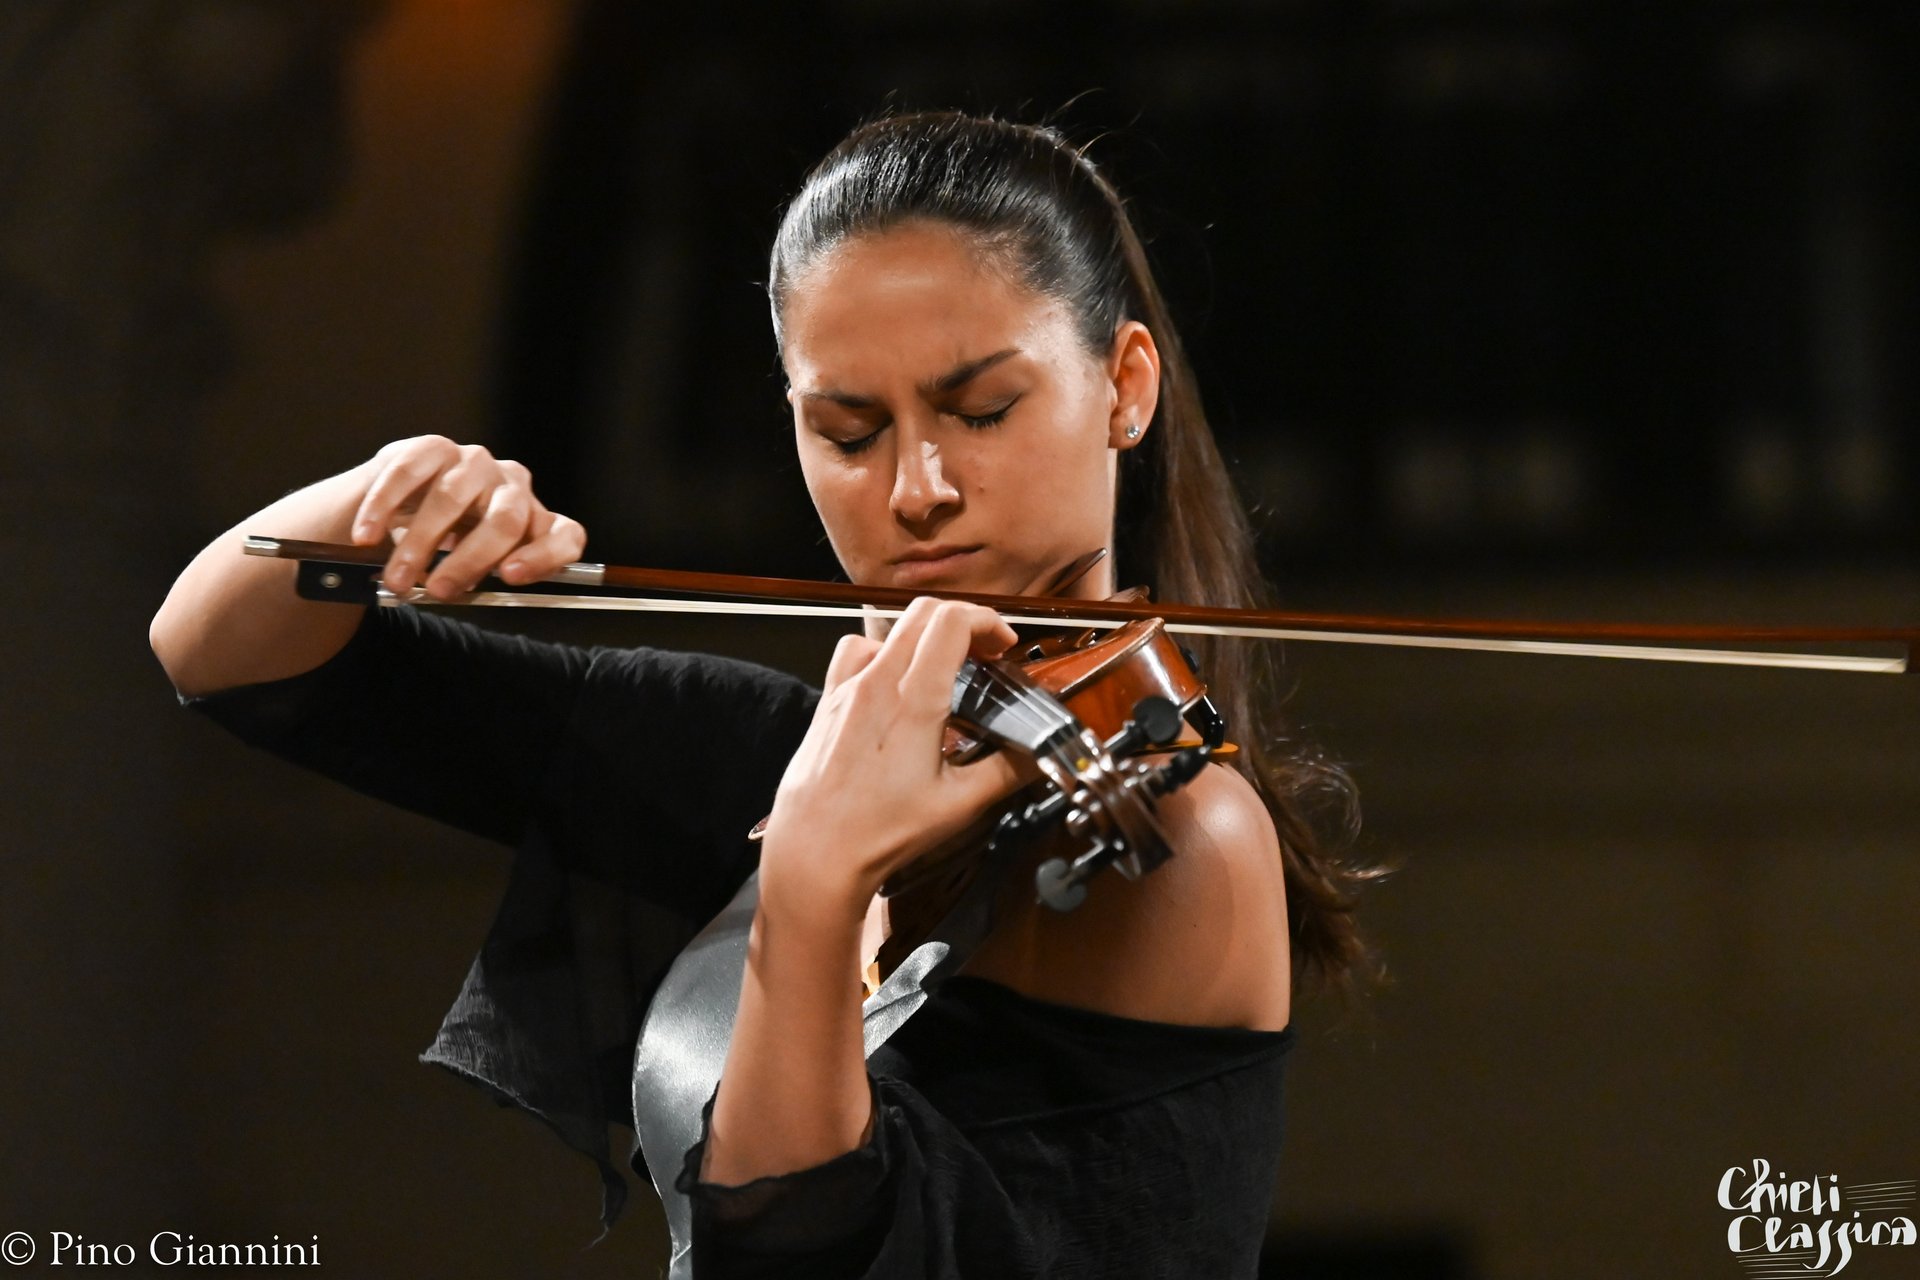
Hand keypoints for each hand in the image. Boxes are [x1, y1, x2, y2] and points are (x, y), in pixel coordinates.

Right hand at [349, 436, 585, 599]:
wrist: (395, 512)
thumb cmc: (441, 547)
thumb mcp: (466, 568)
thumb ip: (472, 581)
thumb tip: (452, 593)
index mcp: (534, 521)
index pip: (565, 536)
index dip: (546, 557)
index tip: (510, 577)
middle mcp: (512, 486)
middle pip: (507, 519)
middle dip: (468, 561)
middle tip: (435, 591)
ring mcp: (474, 462)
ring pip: (453, 499)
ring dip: (420, 545)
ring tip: (395, 578)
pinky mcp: (432, 447)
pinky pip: (408, 474)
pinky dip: (383, 509)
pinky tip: (366, 537)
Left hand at [758, 597, 1025, 928]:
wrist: (815, 850)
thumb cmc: (877, 831)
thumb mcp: (957, 805)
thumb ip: (1006, 773)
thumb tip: (1038, 756)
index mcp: (914, 701)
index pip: (952, 622)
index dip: (987, 621)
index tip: (1003, 644)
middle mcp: (877, 684)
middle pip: (923, 613)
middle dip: (963, 621)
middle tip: (984, 653)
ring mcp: (848, 689)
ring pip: (889, 628)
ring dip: (924, 635)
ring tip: (943, 667)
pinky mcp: (828, 702)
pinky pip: (855, 652)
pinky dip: (882, 652)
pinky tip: (893, 683)